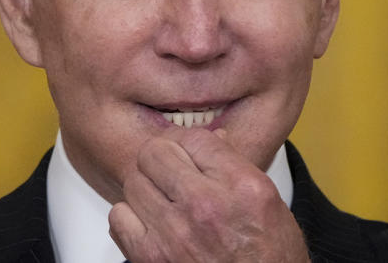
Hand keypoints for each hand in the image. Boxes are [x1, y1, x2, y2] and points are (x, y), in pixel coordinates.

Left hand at [108, 128, 309, 262]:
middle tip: (171, 174)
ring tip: (164, 202)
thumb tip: (209, 140)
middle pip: (155, 152)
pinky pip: (118, 216)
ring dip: (146, 189)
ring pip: (133, 181)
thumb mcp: (268, 201)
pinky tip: (152, 224)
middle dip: (162, 160)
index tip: (189, 156)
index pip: (194, 137)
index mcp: (241, 186)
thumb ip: (235, 165)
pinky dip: (130, 218)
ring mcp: (175, 233)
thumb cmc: (269, 258)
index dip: (188, 145)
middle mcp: (206, 206)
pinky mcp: (151, 257)